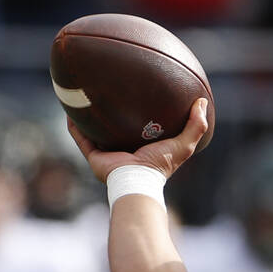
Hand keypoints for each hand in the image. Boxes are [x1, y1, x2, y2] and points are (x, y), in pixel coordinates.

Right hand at [66, 97, 210, 183]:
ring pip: (95, 132)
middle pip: (117, 130)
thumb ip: (195, 125)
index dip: (142, 114)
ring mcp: (108, 154)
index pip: (143, 129)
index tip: (141, 95)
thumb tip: (203, 101)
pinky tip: (69, 109)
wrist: (137, 180)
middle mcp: (126, 150)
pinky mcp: (94, 156)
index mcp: (145, 149)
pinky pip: (80, 137)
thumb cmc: (160, 164)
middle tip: (110, 91)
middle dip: (113, 113)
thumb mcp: (184, 144)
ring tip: (84, 95)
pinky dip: (74, 125)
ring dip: (89, 117)